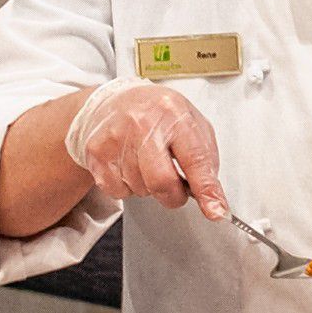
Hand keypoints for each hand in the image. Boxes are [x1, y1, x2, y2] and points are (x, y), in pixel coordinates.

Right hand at [63, 80, 228, 220]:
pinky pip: (118, 191)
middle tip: (176, 190)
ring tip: (146, 163)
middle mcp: (143, 123)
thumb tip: (214, 201)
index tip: (216, 211)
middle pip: (161, 182)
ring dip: (149, 187)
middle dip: (173, 197)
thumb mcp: (191, 125)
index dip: (207, 190)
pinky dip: (128, 187)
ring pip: (140, 189)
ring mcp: (116, 138)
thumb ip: (206, 161)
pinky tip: (129, 166)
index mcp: (174, 113)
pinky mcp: (96, 153)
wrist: (112, 101)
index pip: (195, 159)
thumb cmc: (157, 115)